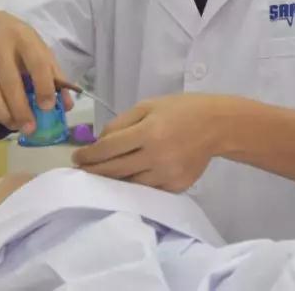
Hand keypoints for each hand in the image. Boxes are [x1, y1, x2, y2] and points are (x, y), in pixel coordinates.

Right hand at [0, 11, 73, 133]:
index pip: (37, 62)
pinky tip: (3, 117)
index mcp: (25, 37)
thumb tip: (67, 105)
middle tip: (31, 128)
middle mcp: (0, 45)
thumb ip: (54, 75)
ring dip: (3, 113)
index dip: (44, 86)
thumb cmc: (17, 40)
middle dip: (21, 108)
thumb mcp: (38, 49)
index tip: (48, 106)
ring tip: (15, 126)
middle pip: (10, 80)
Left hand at [72, 94, 234, 192]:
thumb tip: (98, 143)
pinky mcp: (175, 186)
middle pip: (113, 171)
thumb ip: (121, 123)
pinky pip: (147, 190)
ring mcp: (166, 175)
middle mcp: (156, 156)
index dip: (88, 155)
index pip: (107, 149)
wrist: (217, 125)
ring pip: (128, 185)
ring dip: (111, 182)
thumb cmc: (181, 110)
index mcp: (148, 132)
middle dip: (93, 171)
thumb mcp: (149, 105)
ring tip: (100, 178)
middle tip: (81, 171)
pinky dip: (135, 186)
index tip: (77, 158)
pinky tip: (127, 181)